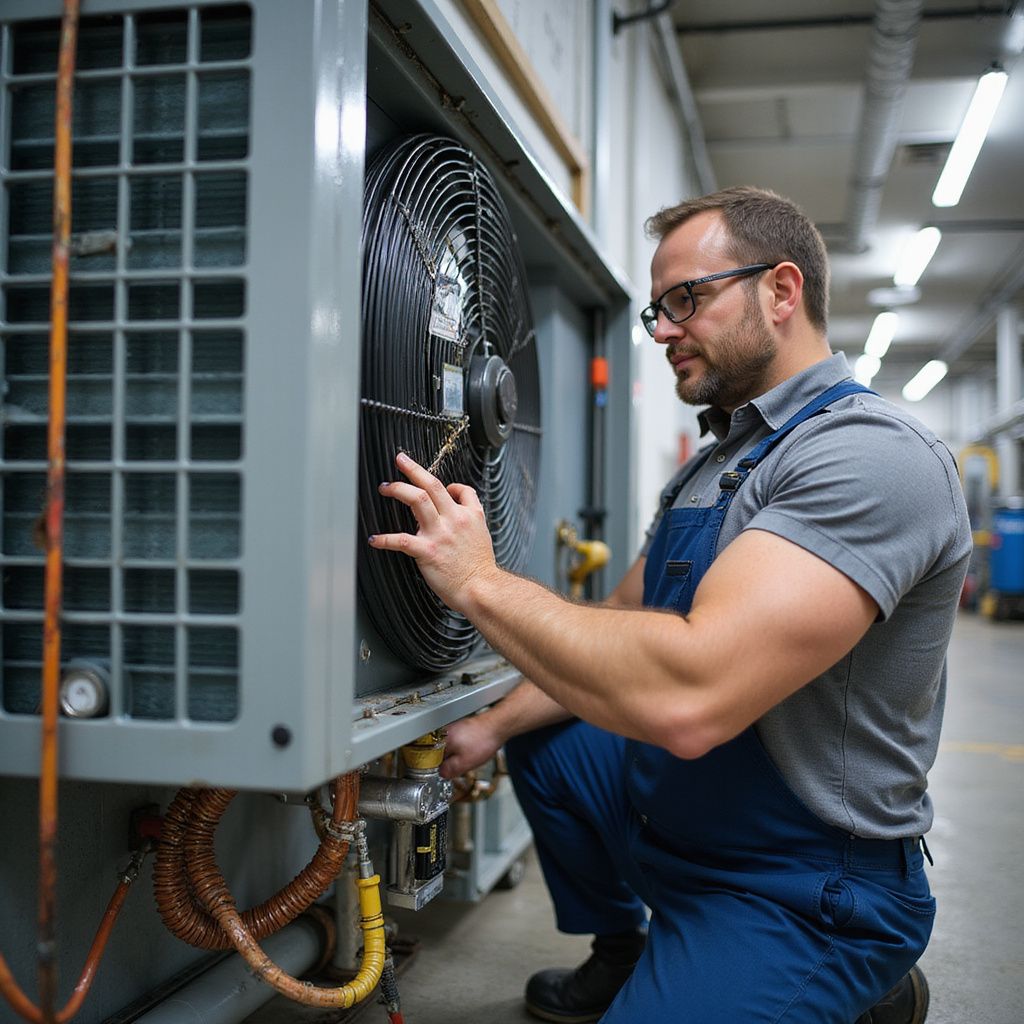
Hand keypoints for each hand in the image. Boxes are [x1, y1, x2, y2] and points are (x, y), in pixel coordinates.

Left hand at [369, 452, 500, 612]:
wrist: (482, 589)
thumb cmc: (480, 569)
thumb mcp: (484, 538)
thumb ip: (471, 524)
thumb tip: (460, 519)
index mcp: (470, 516)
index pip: (461, 490)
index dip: (450, 485)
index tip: (439, 487)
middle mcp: (454, 519)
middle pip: (432, 485)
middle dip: (413, 470)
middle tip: (400, 460)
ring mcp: (440, 534)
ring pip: (418, 499)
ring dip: (399, 490)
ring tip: (386, 487)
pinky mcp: (428, 551)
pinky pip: (401, 540)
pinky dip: (385, 539)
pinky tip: (375, 539)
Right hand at [440, 713, 504, 778]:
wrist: (498, 725)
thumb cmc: (483, 741)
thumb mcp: (465, 763)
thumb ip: (449, 770)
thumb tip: (441, 773)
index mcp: (442, 741)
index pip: (431, 758)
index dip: (439, 768)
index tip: (447, 772)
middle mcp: (445, 732)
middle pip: (440, 752)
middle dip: (450, 761)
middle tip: (462, 765)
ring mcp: (454, 728)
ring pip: (450, 748)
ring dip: (458, 755)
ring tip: (471, 756)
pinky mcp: (463, 727)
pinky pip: (459, 742)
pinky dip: (465, 748)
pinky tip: (474, 750)